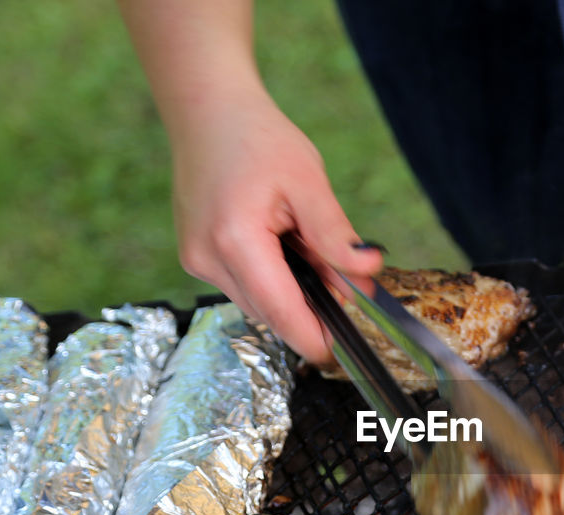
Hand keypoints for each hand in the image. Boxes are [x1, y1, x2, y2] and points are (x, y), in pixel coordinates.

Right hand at [170, 91, 382, 361]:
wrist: (207, 112)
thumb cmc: (257, 138)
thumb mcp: (308, 181)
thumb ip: (335, 235)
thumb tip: (367, 273)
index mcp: (235, 240)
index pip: (281, 312)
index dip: (314, 338)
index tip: (342, 352)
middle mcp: (207, 258)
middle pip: (272, 312)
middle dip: (310, 305)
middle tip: (337, 271)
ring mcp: (196, 260)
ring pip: (257, 303)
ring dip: (289, 290)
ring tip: (302, 242)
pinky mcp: (196, 258)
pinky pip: (243, 286)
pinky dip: (270, 277)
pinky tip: (279, 242)